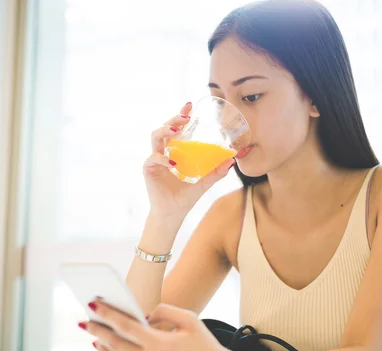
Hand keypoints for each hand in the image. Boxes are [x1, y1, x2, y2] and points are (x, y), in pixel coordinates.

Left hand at [82, 300, 261, 350]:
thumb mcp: (190, 320)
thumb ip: (166, 311)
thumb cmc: (207, 347)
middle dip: (97, 331)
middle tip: (84, 321)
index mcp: (159, 343)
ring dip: (103, 348)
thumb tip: (145, 314)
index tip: (94, 305)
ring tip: (95, 338)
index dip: (107, 314)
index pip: (125, 325)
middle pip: (115, 344)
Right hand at [144, 102, 235, 218]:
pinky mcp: (148, 169)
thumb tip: (232, 159)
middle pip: (165, 128)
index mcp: (175, 151)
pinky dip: (162, 158)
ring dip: (165, 131)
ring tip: (176, 131)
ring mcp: (154, 159)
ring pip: (155, 137)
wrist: (173, 213)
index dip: (181, 115)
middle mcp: (163, 151)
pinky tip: (173, 162)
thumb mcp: (204, 182)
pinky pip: (153, 158)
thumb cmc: (186, 197)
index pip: (176, 128)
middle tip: (185, 118)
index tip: (189, 105)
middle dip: (174, 119)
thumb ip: (216, 171)